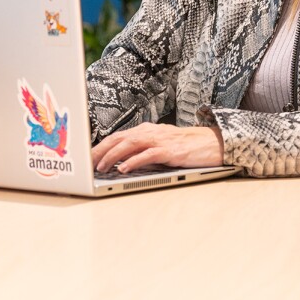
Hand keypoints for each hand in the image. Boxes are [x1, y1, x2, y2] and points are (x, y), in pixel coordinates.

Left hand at [92, 122, 223, 172]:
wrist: (212, 142)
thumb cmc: (186, 146)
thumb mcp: (160, 146)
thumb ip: (142, 150)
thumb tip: (121, 162)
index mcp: (146, 130)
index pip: (118, 136)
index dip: (101, 146)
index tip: (88, 157)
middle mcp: (150, 132)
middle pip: (119, 138)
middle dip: (100, 150)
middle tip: (87, 163)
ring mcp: (159, 140)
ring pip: (129, 144)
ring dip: (112, 156)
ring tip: (101, 167)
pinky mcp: (169, 150)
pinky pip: (147, 154)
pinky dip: (133, 161)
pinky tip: (124, 168)